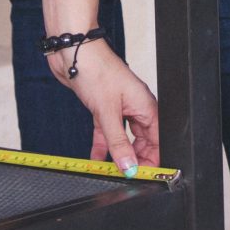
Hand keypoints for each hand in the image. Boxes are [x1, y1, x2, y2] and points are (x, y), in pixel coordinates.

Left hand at [49, 38, 163, 176]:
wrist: (72, 52)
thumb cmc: (96, 69)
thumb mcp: (107, 112)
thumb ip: (118, 142)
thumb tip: (129, 165)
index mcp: (145, 106)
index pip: (157, 140)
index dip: (152, 160)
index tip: (143, 176)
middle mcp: (135, 107)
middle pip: (142, 142)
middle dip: (135, 160)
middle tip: (126, 177)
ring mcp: (119, 108)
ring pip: (123, 138)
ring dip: (118, 154)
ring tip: (112, 172)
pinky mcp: (103, 108)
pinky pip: (107, 133)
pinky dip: (102, 146)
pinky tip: (96, 159)